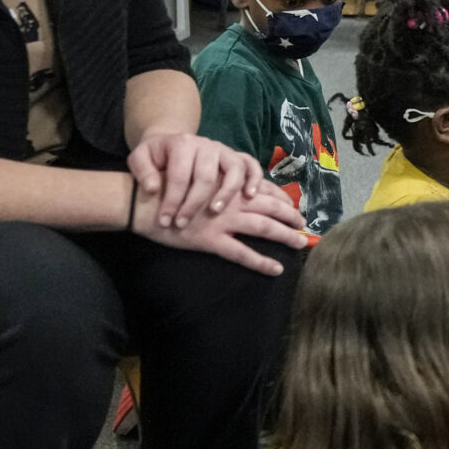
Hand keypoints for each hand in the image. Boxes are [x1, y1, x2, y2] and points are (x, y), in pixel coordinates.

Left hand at [128, 131, 259, 231]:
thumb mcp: (140, 157)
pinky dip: (254, 179)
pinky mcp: (236, 157)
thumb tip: (153, 187)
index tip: (166, 221)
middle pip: (205, 175)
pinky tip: (249, 196)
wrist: (171, 144)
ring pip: (233, 169)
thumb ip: (142, 170)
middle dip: (193, 203)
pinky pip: (251, 164)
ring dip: (227, 192)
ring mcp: (224, 150)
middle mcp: (206, 144)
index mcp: (182, 144)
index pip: (179, 175)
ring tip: (216, 211)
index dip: (172, 200)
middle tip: (182, 223)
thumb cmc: (156, 156)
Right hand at [134, 179, 307, 274]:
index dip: (278, 196)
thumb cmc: (166, 188)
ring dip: (284, 235)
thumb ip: (214, 182)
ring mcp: (222, 221)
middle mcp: (229, 201)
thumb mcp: (193, 179)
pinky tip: (276, 269)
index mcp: (225, 185)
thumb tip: (231, 186)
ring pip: (262, 227)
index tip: (292, 203)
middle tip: (304, 223)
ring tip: (301, 242)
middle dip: (289, 215)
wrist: (143, 200)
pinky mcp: (211, 240)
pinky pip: (242, 253)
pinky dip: (261, 261)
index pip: (260, 189)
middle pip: (269, 207)